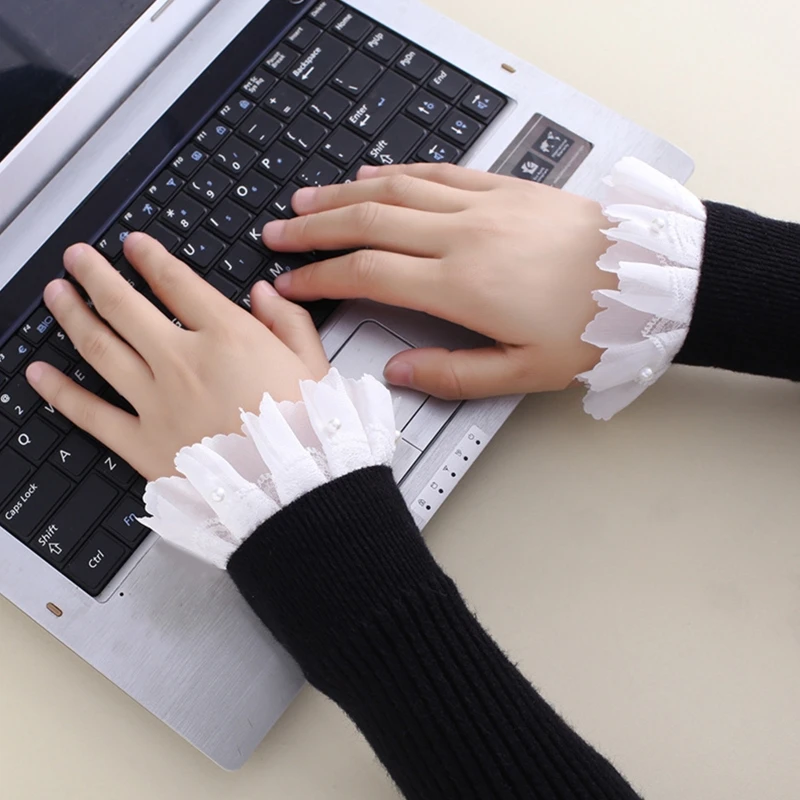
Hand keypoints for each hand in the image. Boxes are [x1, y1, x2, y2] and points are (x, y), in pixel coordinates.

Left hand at [25, 234, 328, 479]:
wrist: (292, 490)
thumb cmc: (307, 431)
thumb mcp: (314, 365)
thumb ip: (288, 321)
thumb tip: (264, 293)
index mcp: (228, 337)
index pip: (177, 282)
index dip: (150, 258)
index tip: (134, 245)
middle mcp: (183, 362)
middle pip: (124, 306)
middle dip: (95, 274)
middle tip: (77, 257)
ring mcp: (157, 402)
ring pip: (100, 347)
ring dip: (71, 315)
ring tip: (55, 294)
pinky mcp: (143, 442)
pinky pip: (91, 413)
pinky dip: (59, 392)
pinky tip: (38, 374)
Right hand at [265, 163, 614, 398]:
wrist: (648, 277)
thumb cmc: (591, 327)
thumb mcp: (523, 373)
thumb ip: (453, 375)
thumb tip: (398, 373)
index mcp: (461, 287)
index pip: (368, 275)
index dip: (321, 279)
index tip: (290, 283)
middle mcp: (463, 237)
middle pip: (368, 222)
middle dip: (315, 229)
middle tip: (277, 232)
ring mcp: (482, 206)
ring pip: (395, 190)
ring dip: (344, 193)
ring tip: (305, 198)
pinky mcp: (504, 188)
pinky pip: (438, 172)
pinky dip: (398, 171)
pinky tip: (373, 173)